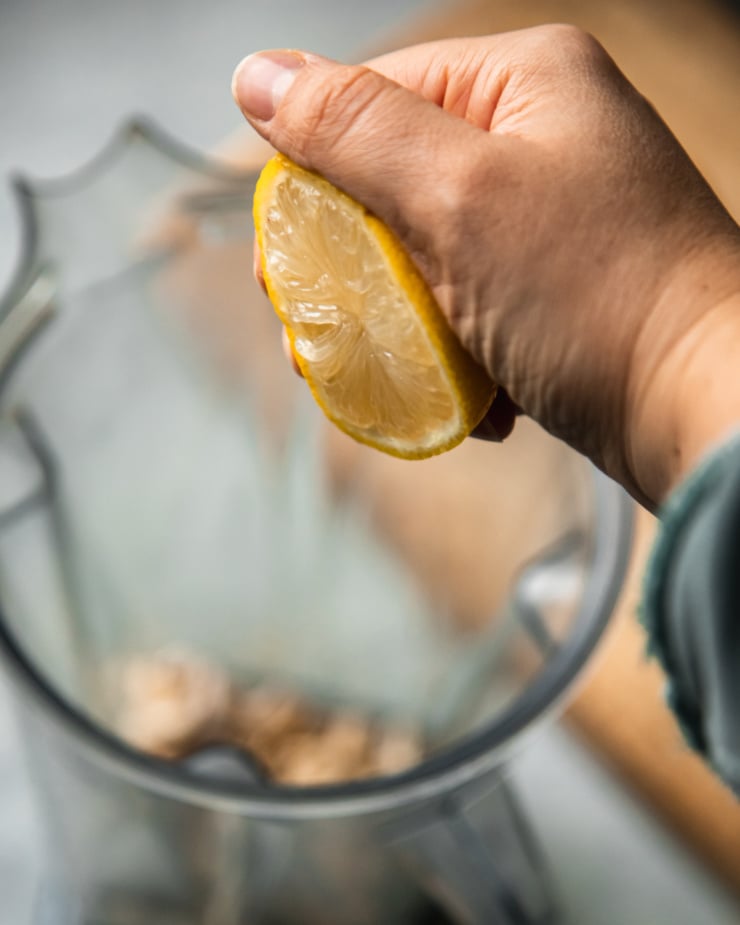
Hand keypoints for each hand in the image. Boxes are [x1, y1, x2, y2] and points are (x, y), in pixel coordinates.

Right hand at [233, 26, 739, 507]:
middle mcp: (541, 140)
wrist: (703, 410)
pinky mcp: (557, 291)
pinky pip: (472, 310)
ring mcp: (553, 221)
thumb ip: (353, 132)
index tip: (286, 259)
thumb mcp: (459, 197)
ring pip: (428, 260)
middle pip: (395, 189)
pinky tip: (479, 400)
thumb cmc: (595, 295)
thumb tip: (258, 75)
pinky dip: (458, 358)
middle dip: (356, 272)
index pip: (376, 101)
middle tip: (325, 330)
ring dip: (403, 328)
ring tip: (404, 376)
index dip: (316, 179)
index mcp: (523, 83)